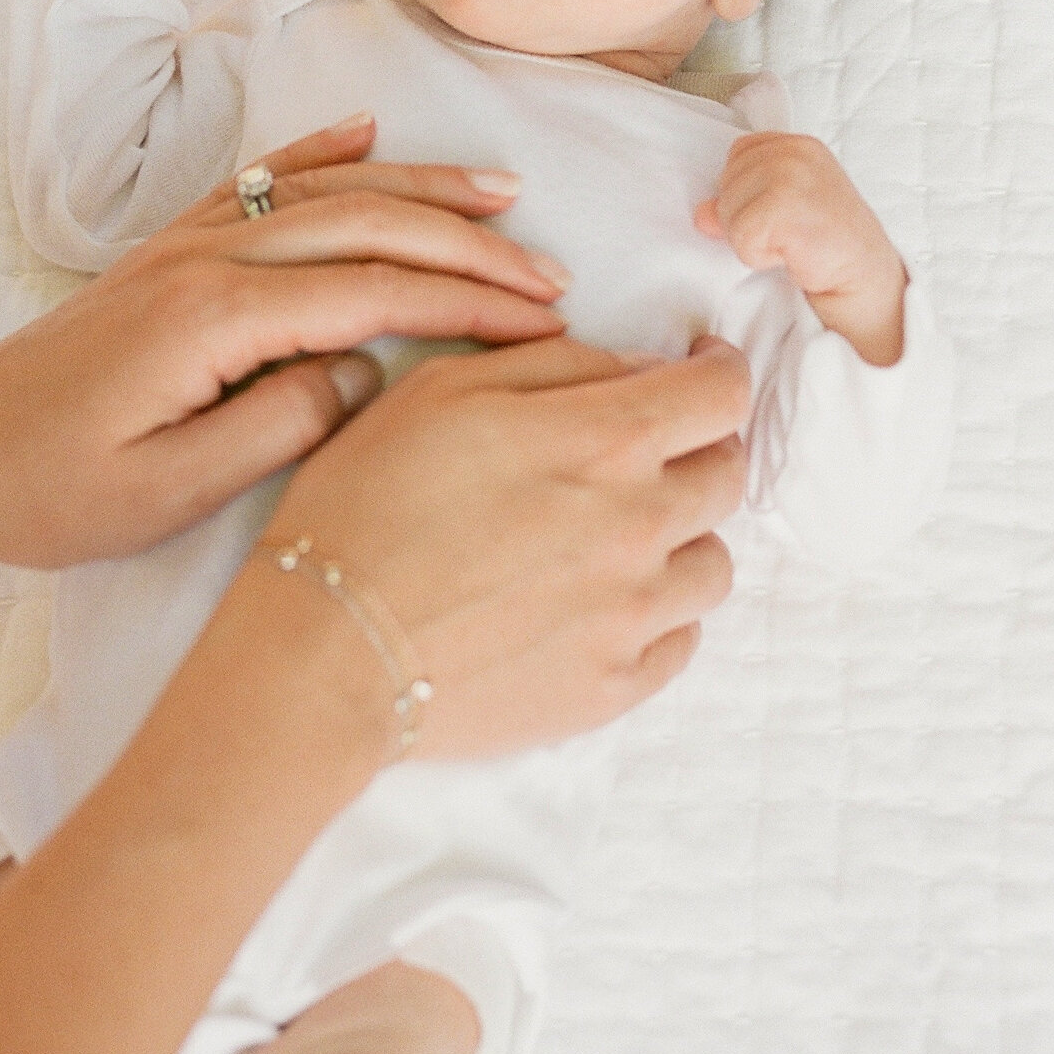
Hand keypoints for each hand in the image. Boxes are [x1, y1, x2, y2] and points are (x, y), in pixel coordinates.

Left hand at [0, 116, 569, 585]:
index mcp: (215, 316)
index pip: (376, 292)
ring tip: (501, 191)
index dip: (470, 302)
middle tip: (550, 271)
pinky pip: (262, 180)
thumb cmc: (54, 493)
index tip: (545, 320)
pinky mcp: (168, 251)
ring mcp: (186, 244)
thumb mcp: (173, 489)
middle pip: (368, 226)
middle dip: (470, 243)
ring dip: (419, 186)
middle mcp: (207, 258)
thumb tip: (364, 372)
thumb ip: (280, 425)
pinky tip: (370, 131)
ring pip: (326, 191)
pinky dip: (324, 151)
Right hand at [263, 333, 750, 758]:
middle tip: (648, 448)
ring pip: (714, 561)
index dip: (719, 369)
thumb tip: (633, 370)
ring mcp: (633, 614)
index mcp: (604, 439)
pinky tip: (601, 600)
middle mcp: (639, 524)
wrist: (325, 651)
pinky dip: (657, 614)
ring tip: (617, 534)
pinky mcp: (613, 687)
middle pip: (728, 472)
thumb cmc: (367, 504)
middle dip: (699, 446)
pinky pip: (681, 640)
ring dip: (681, 536)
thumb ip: (555, 365)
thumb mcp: (441, 389)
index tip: (700, 367)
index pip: (721, 393)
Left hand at [695, 131, 907, 365]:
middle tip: (786, 232)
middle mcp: (793, 152)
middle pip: (726, 184)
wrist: (863, 272)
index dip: (744, 190)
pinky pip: (742, 238)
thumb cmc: (827, 238)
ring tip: (788, 242)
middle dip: (745, 218)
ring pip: (728, 211)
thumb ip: (743, 200)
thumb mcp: (783, 207)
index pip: (737, 155)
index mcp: (795, 144)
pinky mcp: (785, 207)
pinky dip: (760, 256)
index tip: (778, 212)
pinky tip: (790, 253)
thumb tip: (702, 214)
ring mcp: (790, 176)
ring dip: (751, 240)